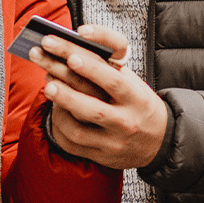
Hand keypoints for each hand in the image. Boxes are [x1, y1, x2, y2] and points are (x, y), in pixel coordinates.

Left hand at [30, 25, 167, 169]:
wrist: (158, 141)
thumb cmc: (138, 102)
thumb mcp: (133, 81)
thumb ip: (109, 66)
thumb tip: (74, 46)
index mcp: (136, 99)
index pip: (113, 82)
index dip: (91, 69)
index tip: (70, 55)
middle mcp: (125, 122)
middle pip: (92, 108)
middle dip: (65, 88)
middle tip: (45, 66)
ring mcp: (112, 143)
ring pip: (79, 130)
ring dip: (60, 107)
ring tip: (47, 86)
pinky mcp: (100, 156)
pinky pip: (73, 143)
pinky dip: (59, 124)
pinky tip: (54, 107)